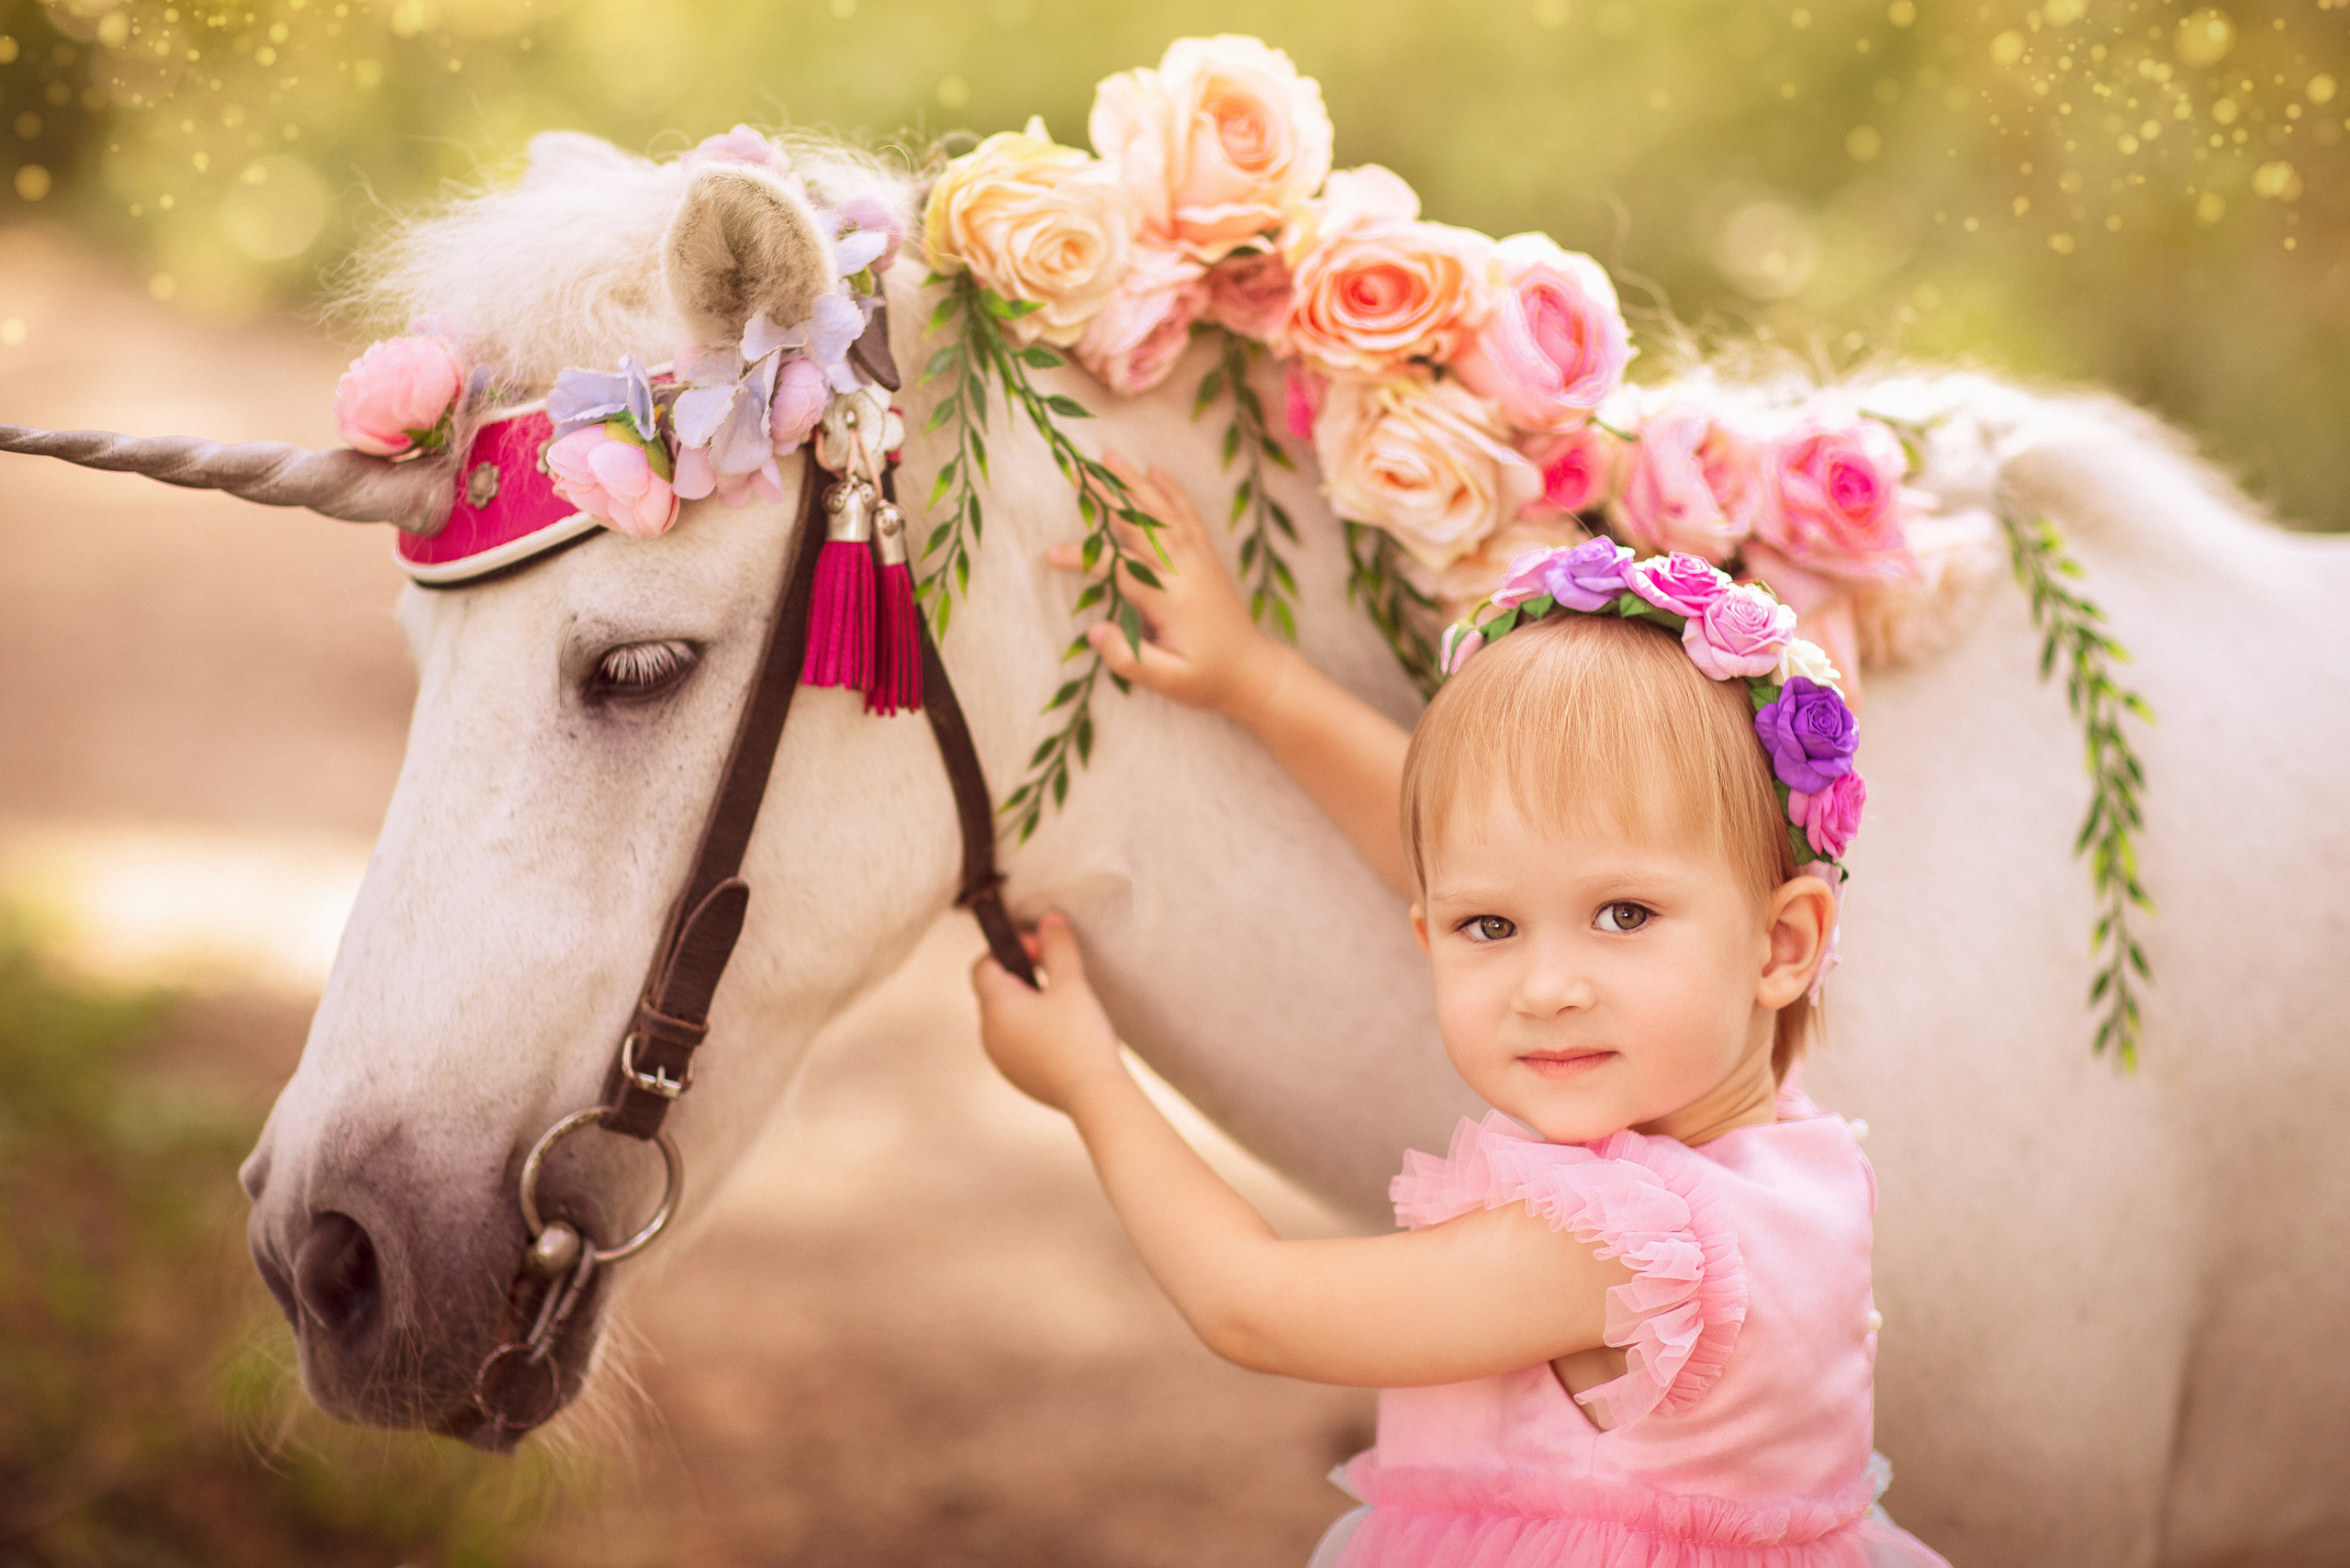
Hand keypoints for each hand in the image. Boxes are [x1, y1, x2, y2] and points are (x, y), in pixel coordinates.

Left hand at [970, 912, 1126, 1113]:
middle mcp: (989, 1034)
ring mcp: (1001, 1058)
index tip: (1043, 953)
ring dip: (1029, 1005)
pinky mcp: (1017, 1076)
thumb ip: (1057, 947)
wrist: (1093, 1095)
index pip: (982, 965)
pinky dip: (1034, 1031)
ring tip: (1065, 1008)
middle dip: (1023, 976)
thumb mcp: (1072, 984)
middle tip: (1059, 977)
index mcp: (996, 1007)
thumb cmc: (1080, 1037)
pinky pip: (1017, 1042)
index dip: (1011, 950)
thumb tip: (1049, 918)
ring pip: (1007, 1018)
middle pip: (995, 991)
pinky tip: (1064, 1035)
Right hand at [1046, 453, 1288, 722]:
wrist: (1253, 672)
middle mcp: (1186, 572)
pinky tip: (1155, 472)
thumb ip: (1128, 659)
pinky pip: (1189, 517)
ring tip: (1110, 458)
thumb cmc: (1206, 679)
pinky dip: (1173, 493)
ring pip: (1164, 513)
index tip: (1051, 554)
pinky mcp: (1207, 559)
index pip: (1120, 569)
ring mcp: (1199, 560)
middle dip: (1108, 496)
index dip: (1085, 558)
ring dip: (1136, 484)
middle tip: (1078, 470)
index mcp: (1171, 600)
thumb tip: (1095, 630)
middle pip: (1141, 525)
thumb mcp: (1167, 682)